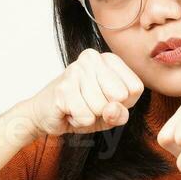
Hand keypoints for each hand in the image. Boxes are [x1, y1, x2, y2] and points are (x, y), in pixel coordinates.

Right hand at [23, 48, 144, 136]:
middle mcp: (92, 58)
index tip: (106, 99)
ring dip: (90, 116)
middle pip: (120, 96)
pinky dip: (79, 121)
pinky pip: (86, 117)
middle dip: (106, 109)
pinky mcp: (63, 88)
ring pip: (102, 108)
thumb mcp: (110, 113)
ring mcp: (76, 71)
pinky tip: (69, 111)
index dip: (124, 103)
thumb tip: (112, 109)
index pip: (136, 88)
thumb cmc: (82, 108)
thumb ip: (121, 112)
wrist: (44, 113)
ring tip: (78, 106)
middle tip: (89, 103)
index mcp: (109, 59)